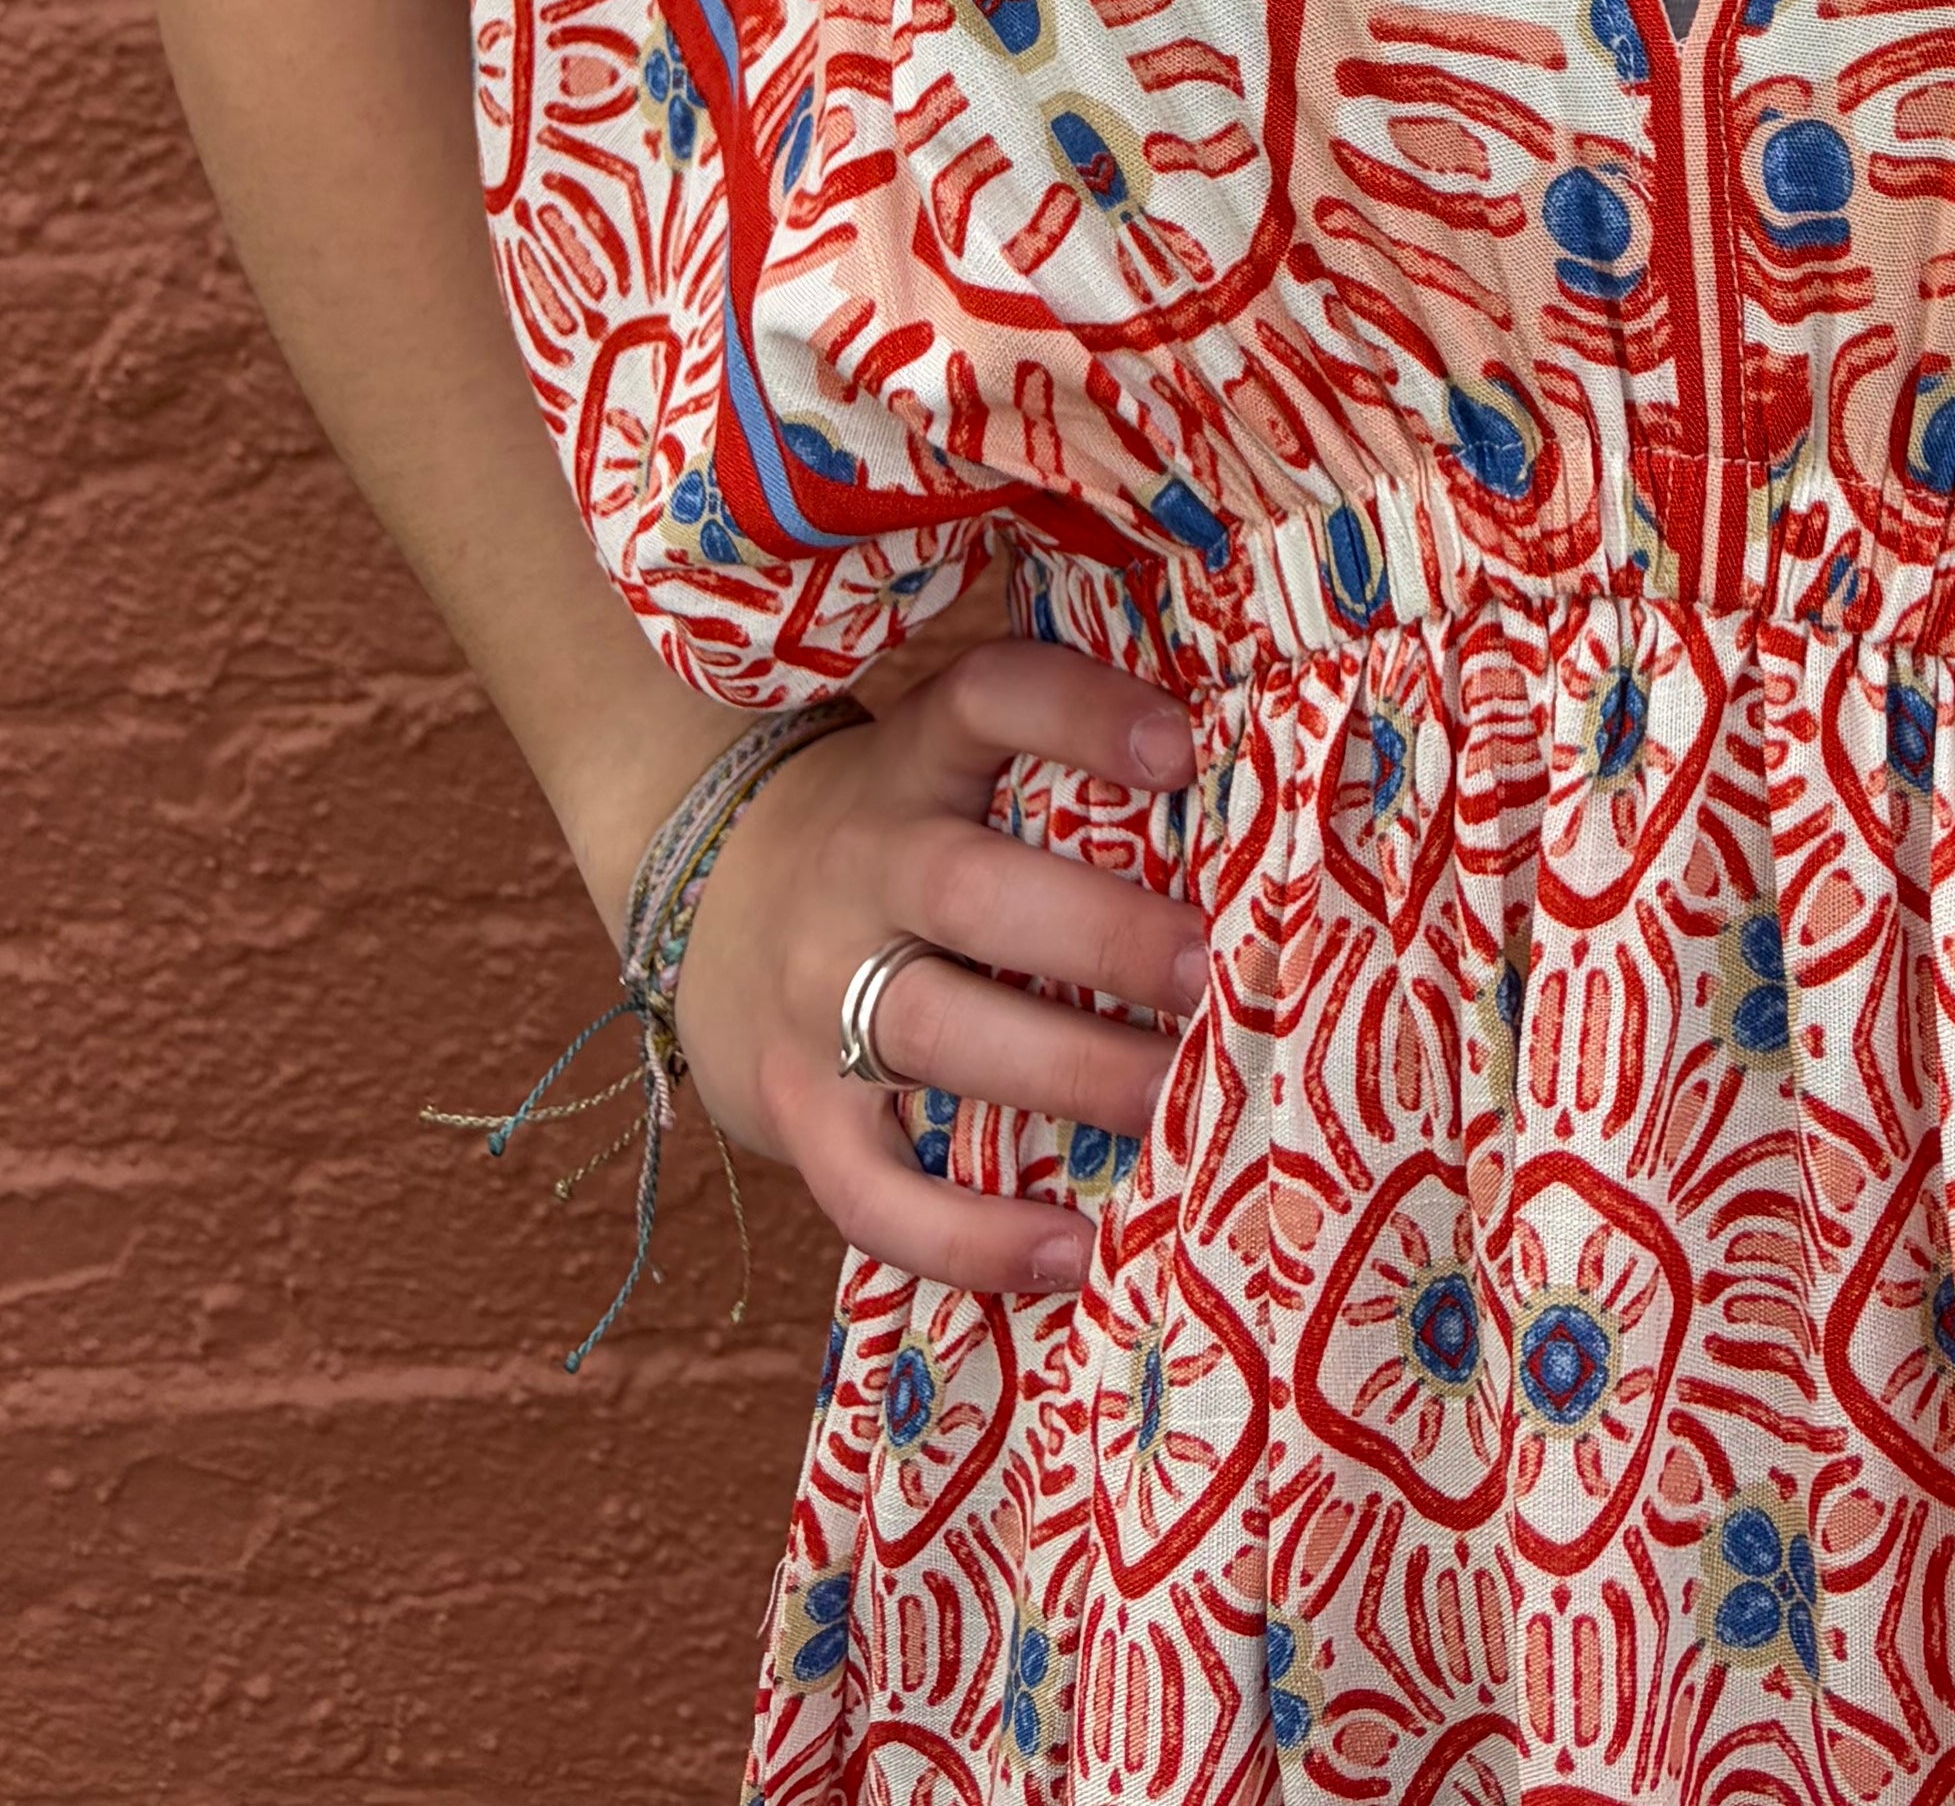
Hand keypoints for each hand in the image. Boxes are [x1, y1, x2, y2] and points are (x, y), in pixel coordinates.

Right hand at [664, 641, 1208, 1301]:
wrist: (698, 895)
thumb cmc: (891, 832)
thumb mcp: (942, 765)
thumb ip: (1052, 772)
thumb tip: (1256, 807)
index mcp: (912, 761)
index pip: (985, 700)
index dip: (1078, 714)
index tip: (1184, 749)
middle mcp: (860, 867)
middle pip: (973, 893)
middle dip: (1104, 937)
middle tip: (1217, 976)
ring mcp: (813, 993)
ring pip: (936, 1031)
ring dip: (1068, 1074)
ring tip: (1178, 1108)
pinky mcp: (789, 1108)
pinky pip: (870, 1189)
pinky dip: (968, 1238)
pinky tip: (1069, 1253)